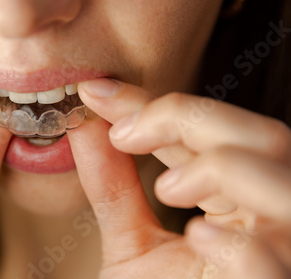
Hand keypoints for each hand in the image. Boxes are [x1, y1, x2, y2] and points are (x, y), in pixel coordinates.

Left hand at [68, 78, 290, 277]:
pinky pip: (270, 263)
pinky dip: (239, 245)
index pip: (211, 132)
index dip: (155, 102)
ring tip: (168, 188)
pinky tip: (198, 237)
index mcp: (241, 207)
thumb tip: (85, 125)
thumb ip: (115, 187)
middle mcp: (274, 225)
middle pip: (263, 136)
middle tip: (124, 132)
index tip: (95, 93)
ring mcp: (282, 257)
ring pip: (282, 176)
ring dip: (218, 165)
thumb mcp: (135, 246)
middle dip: (188, 118)